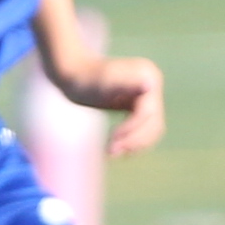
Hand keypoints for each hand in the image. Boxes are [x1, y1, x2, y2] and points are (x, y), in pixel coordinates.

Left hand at [53, 52, 168, 158]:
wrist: (71, 71)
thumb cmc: (82, 77)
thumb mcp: (102, 83)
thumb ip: (125, 85)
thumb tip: (150, 86)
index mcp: (148, 76)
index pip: (148, 113)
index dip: (132, 129)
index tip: (112, 140)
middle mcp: (152, 83)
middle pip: (153, 122)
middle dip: (134, 139)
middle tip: (111, 152)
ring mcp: (147, 93)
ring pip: (151, 128)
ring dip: (135, 144)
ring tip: (112, 153)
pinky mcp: (139, 103)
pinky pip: (143, 126)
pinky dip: (133, 138)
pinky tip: (117, 146)